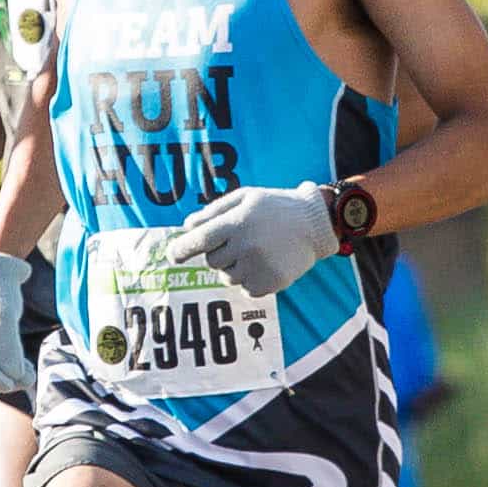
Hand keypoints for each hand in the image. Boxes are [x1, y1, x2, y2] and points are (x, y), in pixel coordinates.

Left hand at [167, 183, 339, 297]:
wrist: (315, 224)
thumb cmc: (275, 207)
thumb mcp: (245, 197)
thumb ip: (214, 212)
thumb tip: (187, 227)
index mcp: (237, 223)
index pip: (199, 240)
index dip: (181, 249)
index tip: (172, 256)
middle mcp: (246, 246)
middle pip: (212, 261)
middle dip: (218, 253)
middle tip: (239, 241)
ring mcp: (258, 267)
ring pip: (227, 277)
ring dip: (234, 267)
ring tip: (256, 250)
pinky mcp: (270, 283)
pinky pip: (245, 289)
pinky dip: (250, 279)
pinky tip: (265, 263)